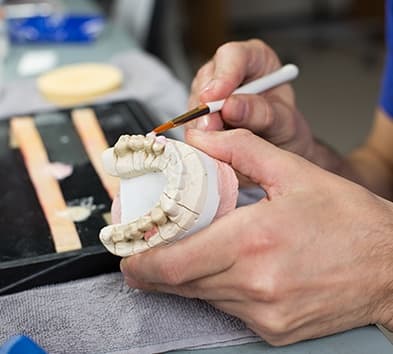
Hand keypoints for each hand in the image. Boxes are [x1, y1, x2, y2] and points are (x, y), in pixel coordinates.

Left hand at [120, 129, 392, 345]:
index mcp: (255, 240)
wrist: (389, 267)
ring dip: (184, 279)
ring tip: (183, 256)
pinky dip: (215, 290)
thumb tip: (203, 139)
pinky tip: (224, 271)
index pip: (176, 262)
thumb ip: (242, 149)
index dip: (142, 262)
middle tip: (141, 256)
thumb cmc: (347, 220)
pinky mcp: (274, 330)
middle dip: (153, 272)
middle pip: (181, 284)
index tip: (126, 255)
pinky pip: (228, 310)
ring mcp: (265, 313)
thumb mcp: (294, 171)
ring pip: (202, 297)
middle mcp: (256, 284)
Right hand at [187, 39, 314, 160]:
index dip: (222, 75)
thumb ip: (261, 112)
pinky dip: (199, 134)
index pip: (234, 55)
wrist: (278, 148)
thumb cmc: (284, 128)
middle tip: (212, 127)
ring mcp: (212, 92)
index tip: (215, 97)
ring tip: (217, 139)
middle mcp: (230, 72)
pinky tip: (211, 143)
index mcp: (256, 60)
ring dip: (202, 123)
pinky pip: (192, 121)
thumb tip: (230, 106)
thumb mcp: (284, 121)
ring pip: (195, 101)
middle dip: (208, 105)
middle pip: (207, 78)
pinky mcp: (201, 113)